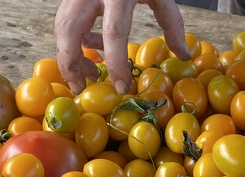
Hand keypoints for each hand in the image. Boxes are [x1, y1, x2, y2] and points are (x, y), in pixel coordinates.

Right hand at [55, 0, 190, 94]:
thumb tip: (184, 55)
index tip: (121, 87)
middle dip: (72, 63)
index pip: (114, 33)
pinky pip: (65, 20)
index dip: (116, 63)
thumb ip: (171, 24)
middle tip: (81, 88)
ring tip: (87, 74)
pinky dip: (73, 40)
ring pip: (61, 26)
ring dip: (69, 54)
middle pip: (70, 30)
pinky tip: (90, 52)